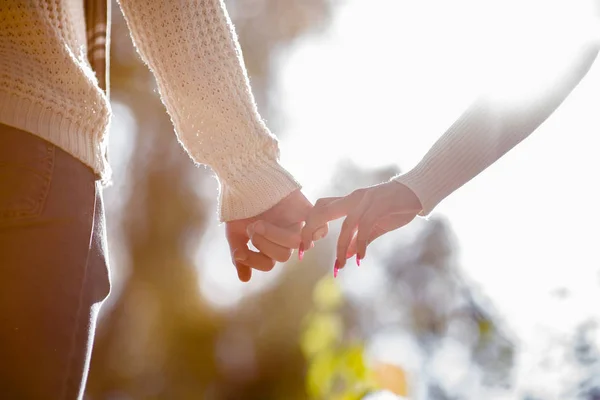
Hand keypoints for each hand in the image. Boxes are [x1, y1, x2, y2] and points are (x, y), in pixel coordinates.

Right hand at [225, 189, 326, 281]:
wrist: (247, 178)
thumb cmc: (241, 205)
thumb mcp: (234, 232)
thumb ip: (239, 254)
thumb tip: (245, 279)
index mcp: (268, 245)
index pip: (268, 264)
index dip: (255, 260)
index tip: (241, 250)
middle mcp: (284, 239)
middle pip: (283, 255)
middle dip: (265, 244)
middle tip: (252, 228)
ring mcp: (297, 226)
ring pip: (297, 244)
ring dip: (276, 235)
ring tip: (259, 223)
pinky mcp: (308, 213)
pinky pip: (321, 229)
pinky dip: (315, 230)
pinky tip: (298, 223)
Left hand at [300, 181, 421, 275]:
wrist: (418, 192)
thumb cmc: (396, 207)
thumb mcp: (376, 226)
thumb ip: (361, 239)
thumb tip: (349, 256)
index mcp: (349, 201)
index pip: (320, 209)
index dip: (308, 226)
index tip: (304, 247)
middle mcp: (354, 198)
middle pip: (322, 210)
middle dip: (310, 230)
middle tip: (304, 250)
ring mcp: (366, 201)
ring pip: (346, 225)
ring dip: (341, 247)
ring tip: (340, 265)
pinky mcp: (380, 206)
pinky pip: (366, 226)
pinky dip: (362, 243)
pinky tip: (361, 257)